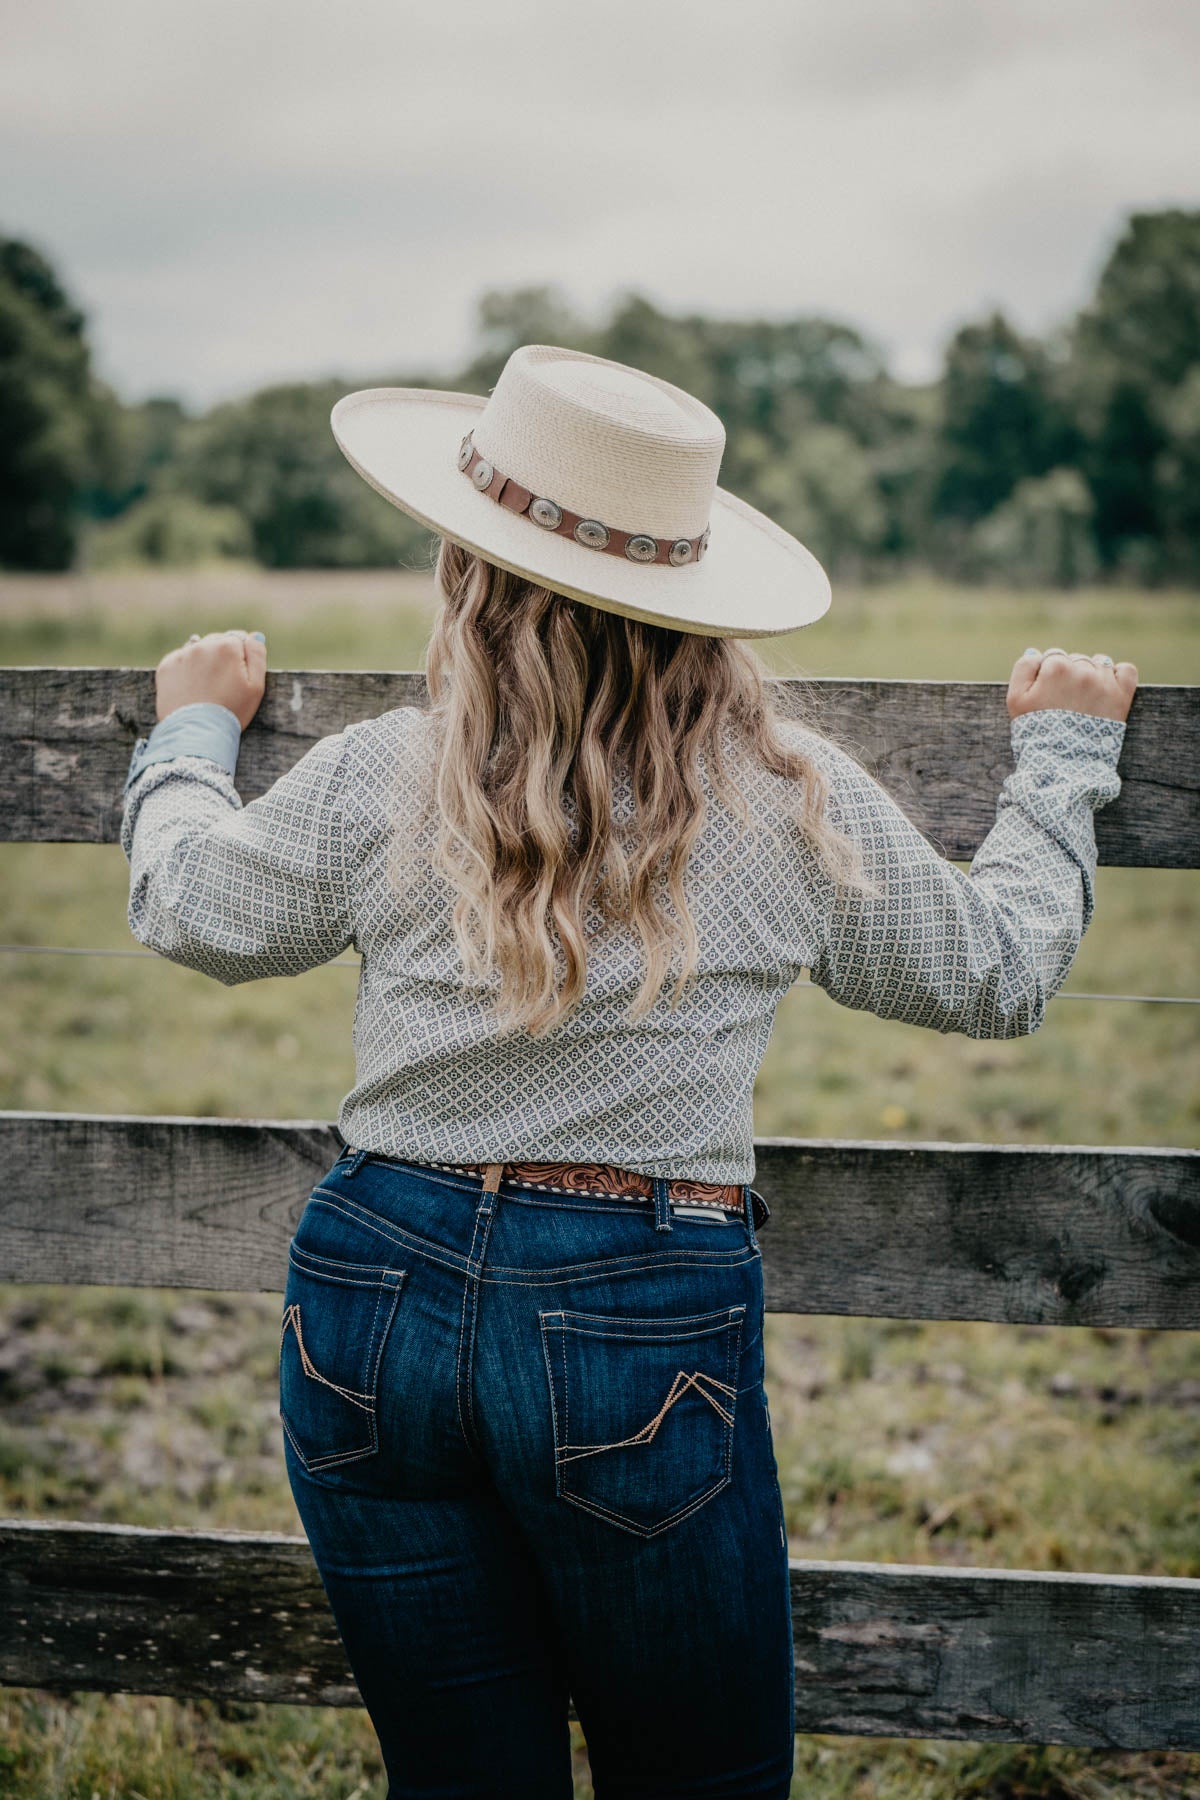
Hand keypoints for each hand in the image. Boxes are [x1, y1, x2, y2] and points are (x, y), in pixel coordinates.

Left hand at [155, 630, 266, 729]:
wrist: (196, 733)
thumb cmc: (231, 711)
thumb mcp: (256, 686)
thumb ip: (257, 655)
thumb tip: (254, 635)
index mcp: (227, 647)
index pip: (238, 640)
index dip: (241, 659)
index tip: (238, 678)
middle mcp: (203, 644)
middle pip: (217, 642)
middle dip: (221, 657)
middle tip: (222, 685)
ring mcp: (182, 655)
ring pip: (198, 650)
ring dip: (203, 662)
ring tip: (206, 688)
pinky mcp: (166, 666)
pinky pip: (180, 660)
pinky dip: (186, 670)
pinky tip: (192, 689)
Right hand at [1006, 647, 1137, 722]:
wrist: (1063, 763)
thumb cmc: (1035, 732)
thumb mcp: (1015, 700)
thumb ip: (1023, 668)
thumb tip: (1037, 653)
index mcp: (1056, 667)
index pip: (1054, 657)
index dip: (1048, 675)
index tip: (1048, 694)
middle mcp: (1082, 669)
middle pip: (1076, 659)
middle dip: (1069, 675)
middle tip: (1063, 701)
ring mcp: (1104, 682)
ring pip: (1099, 662)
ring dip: (1091, 674)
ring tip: (1083, 699)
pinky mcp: (1122, 695)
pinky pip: (1126, 670)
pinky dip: (1118, 674)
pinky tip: (1107, 686)